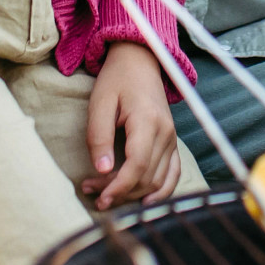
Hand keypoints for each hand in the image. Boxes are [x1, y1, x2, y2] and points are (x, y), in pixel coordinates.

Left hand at [83, 41, 183, 208]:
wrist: (139, 61)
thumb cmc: (117, 80)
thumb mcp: (100, 103)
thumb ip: (99, 136)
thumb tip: (101, 170)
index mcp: (147, 120)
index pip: (137, 165)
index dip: (119, 187)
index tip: (100, 198)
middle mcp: (166, 132)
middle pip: (147, 177)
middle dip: (120, 192)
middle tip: (92, 193)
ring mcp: (172, 138)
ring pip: (158, 181)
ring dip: (134, 194)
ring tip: (108, 196)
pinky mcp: (172, 142)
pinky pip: (173, 174)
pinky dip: (160, 192)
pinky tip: (144, 203)